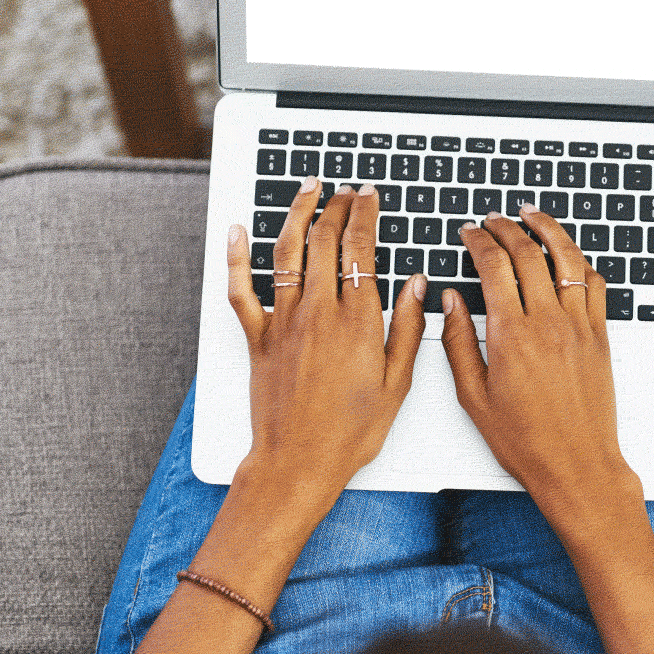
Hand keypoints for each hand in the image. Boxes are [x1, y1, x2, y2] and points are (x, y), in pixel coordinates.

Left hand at [225, 179, 426, 498]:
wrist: (298, 463)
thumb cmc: (351, 433)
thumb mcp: (398, 383)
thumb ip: (409, 329)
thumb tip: (416, 285)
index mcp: (358, 321)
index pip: (360, 249)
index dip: (365, 214)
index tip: (369, 195)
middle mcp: (319, 313)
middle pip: (324, 240)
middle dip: (336, 206)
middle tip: (345, 190)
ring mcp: (284, 323)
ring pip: (287, 252)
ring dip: (297, 214)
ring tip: (307, 190)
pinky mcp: (257, 338)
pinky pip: (242, 289)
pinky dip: (237, 257)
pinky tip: (238, 231)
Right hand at [439, 205, 640, 513]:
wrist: (576, 466)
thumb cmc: (525, 441)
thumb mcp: (473, 396)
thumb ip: (458, 342)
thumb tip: (449, 301)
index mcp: (511, 335)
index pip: (493, 266)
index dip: (478, 240)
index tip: (469, 232)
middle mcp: (548, 323)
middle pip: (528, 252)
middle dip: (506, 228)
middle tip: (493, 219)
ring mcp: (579, 326)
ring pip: (567, 258)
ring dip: (548, 229)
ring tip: (532, 215)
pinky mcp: (599, 335)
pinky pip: (594, 284)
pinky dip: (580, 261)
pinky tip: (568, 256)